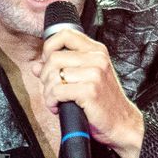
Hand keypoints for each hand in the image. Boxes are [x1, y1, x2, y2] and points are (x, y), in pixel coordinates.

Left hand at [31, 28, 144, 157]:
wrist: (121, 122)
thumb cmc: (102, 102)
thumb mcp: (85, 79)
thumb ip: (61, 69)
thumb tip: (36, 66)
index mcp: (96, 51)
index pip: (65, 34)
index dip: (49, 48)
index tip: (48, 64)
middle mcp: (97, 58)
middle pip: (54, 58)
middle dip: (45, 76)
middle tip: (50, 90)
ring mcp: (94, 74)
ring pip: (53, 76)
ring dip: (48, 92)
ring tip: (55, 101)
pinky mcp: (90, 90)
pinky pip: (57, 91)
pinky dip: (51, 101)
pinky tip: (57, 107)